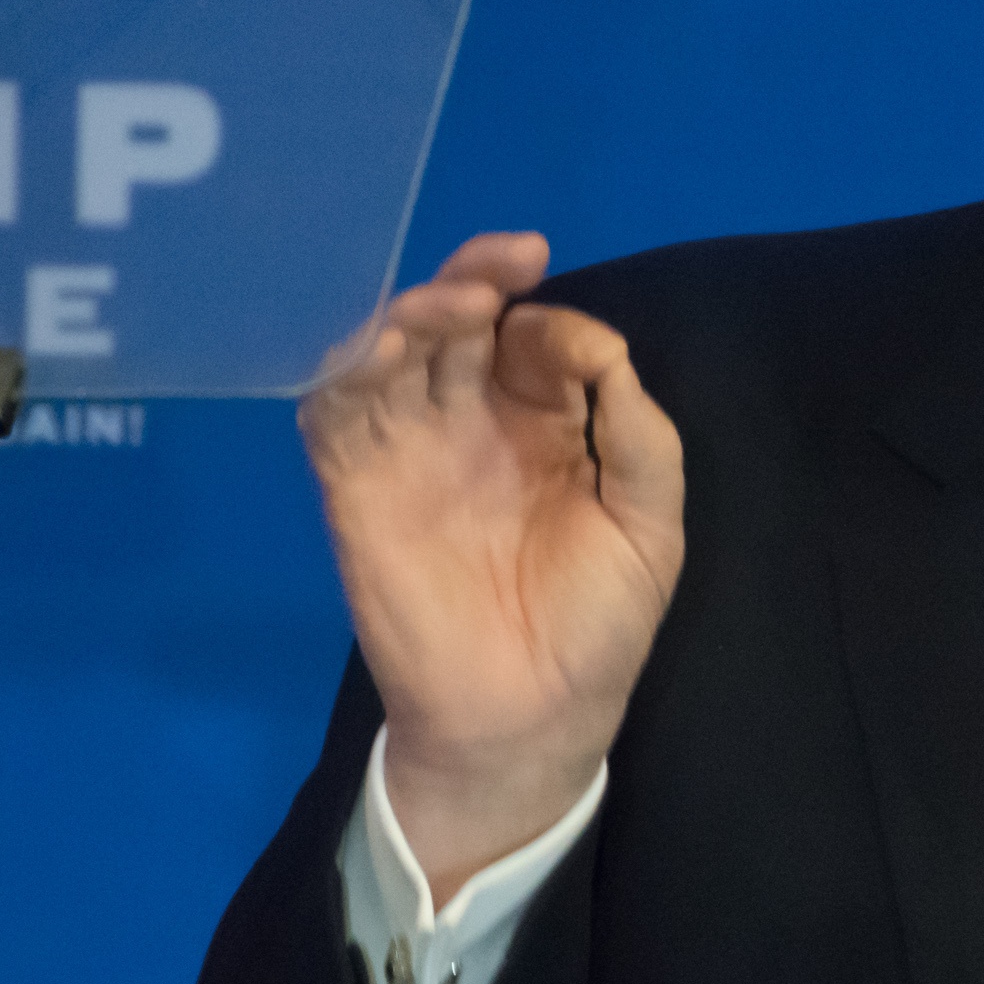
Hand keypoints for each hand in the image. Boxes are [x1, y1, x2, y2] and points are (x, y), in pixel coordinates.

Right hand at [297, 232, 684, 901]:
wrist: (530, 719)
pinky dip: (346, 368)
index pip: (533, 337)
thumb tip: (604, 348)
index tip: (580, 345)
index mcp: (544, 423)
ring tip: (457, 307)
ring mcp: (409, 448)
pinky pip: (334, 411)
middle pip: (457, 323)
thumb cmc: (597, 626)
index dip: (550, 318)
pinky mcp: (355, 486)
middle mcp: (471, 421)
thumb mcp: (649, 525)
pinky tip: (381, 348)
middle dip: (476, 281)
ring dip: (415, 312)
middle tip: (507, 264)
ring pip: (391, 349)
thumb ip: (639, 435)